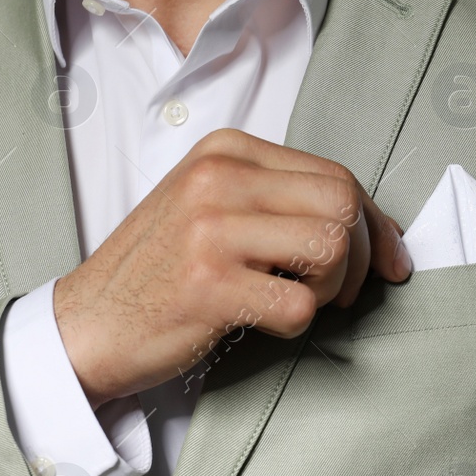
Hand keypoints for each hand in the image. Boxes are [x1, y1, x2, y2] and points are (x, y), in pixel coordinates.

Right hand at [53, 128, 411, 407]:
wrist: (88, 323)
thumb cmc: (159, 271)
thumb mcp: (211, 207)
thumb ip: (281, 202)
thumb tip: (381, 230)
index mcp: (224, 151)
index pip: (335, 173)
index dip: (375, 223)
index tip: (388, 260)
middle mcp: (217, 179)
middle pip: (342, 203)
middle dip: (363, 256)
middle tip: (341, 291)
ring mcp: (211, 230)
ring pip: (331, 248)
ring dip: (332, 290)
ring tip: (299, 301)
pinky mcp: (209, 286)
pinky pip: (300, 306)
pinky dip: (297, 325)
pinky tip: (265, 322)